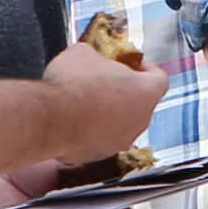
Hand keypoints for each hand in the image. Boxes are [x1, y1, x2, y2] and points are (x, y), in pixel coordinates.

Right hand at [42, 42, 168, 163]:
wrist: (49, 120)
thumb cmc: (72, 86)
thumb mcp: (84, 53)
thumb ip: (96, 56)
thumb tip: (88, 57)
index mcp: (146, 92)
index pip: (159, 78)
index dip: (146, 68)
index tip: (134, 64)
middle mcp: (140, 121)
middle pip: (140, 103)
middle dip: (125, 91)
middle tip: (106, 80)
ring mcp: (119, 141)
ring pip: (120, 124)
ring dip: (107, 113)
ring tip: (85, 101)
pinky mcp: (96, 155)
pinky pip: (98, 140)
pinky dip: (90, 131)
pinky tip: (72, 120)